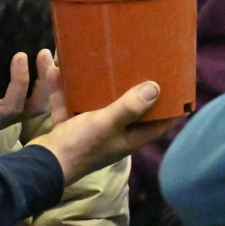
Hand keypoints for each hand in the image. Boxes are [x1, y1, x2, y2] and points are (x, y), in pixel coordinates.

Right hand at [28, 60, 180, 185]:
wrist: (41, 164)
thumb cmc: (79, 147)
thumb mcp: (106, 124)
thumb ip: (128, 107)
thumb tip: (155, 87)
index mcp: (129, 137)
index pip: (161, 124)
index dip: (174, 109)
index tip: (183, 87)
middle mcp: (113, 134)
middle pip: (131, 110)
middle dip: (136, 88)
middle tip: (143, 64)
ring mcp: (90, 130)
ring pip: (97, 103)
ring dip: (96, 84)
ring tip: (101, 60)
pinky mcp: (69, 126)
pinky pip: (69, 102)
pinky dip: (64, 88)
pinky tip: (56, 68)